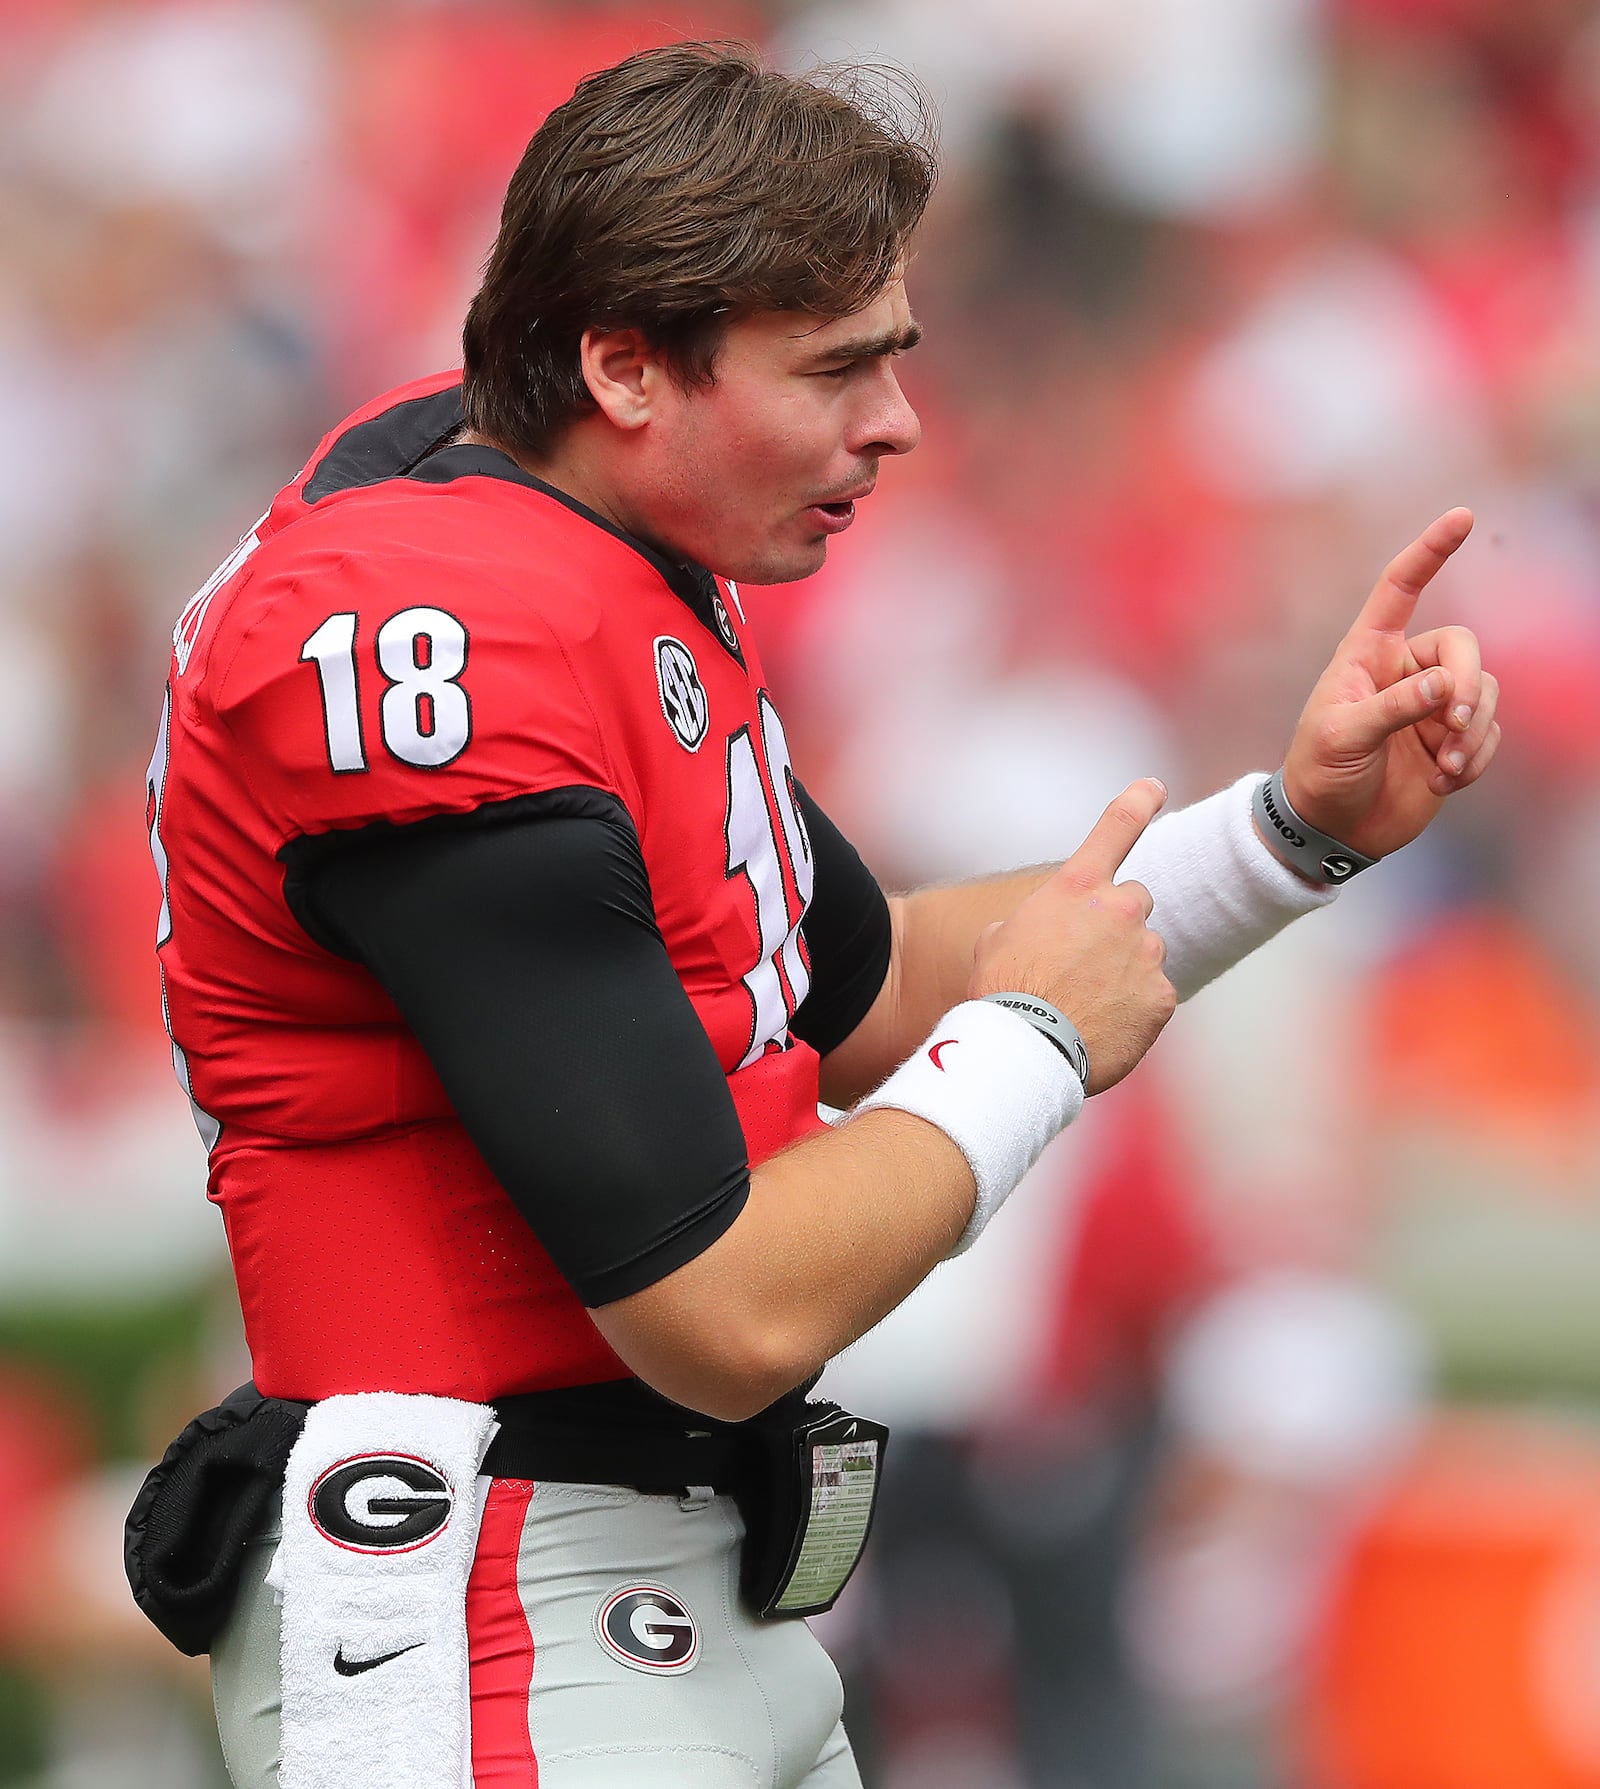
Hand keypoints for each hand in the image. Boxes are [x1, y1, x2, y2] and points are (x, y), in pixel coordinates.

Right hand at [969, 778, 1175, 1094]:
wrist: (1024, 1047)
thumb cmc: (999, 994)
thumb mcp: (995, 943)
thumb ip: (1028, 925)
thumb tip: (1036, 938)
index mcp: (1075, 888)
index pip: (1115, 828)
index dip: (1138, 802)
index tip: (1154, 787)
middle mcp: (1119, 909)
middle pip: (1135, 901)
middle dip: (1118, 923)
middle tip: (1085, 961)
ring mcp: (1146, 952)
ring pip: (1145, 953)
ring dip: (1123, 971)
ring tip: (1085, 1005)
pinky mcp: (1162, 996)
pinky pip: (1154, 997)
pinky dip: (1134, 1010)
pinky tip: (1102, 1028)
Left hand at [1281, 508, 1501, 860]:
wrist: (1331, 829)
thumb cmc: (1320, 774)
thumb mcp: (1343, 736)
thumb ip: (1394, 707)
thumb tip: (1447, 684)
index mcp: (1366, 653)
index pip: (1400, 589)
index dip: (1429, 552)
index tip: (1462, 516)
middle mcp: (1404, 669)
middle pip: (1463, 647)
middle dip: (1468, 685)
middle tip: (1453, 725)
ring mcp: (1432, 704)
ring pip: (1486, 691)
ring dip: (1474, 731)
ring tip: (1444, 768)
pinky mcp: (1452, 739)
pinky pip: (1489, 732)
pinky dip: (1476, 757)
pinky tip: (1447, 782)